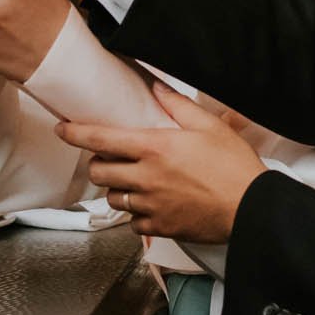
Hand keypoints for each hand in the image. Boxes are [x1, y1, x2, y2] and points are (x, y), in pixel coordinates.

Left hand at [59, 85, 264, 246]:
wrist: (251, 208)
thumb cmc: (234, 167)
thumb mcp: (209, 126)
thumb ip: (178, 105)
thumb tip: (157, 87)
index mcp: (155, 148)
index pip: (101, 138)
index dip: (75, 133)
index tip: (63, 129)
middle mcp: (146, 177)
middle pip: (99, 171)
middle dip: (98, 163)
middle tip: (110, 158)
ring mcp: (150, 205)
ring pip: (113, 197)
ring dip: (116, 188)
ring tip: (133, 181)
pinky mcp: (159, 226)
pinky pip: (132, 221)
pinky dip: (136, 213)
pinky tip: (151, 204)